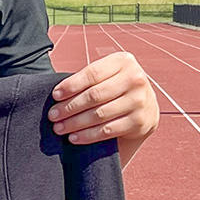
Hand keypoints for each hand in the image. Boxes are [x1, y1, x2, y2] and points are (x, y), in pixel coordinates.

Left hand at [50, 50, 159, 165]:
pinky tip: (74, 137)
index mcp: (124, 62)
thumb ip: (90, 78)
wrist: (146, 106)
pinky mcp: (139, 122)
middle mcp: (135, 79)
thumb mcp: (109, 73)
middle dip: (70, 107)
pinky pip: (108, 130)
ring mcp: (139, 101)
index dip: (71, 85)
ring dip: (75, 123)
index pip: (92, 74)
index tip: (55, 96)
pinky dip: (88, 135)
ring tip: (59, 128)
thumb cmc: (117, 87)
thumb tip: (58, 95)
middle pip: (95, 95)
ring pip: (100, 114)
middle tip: (53, 116)